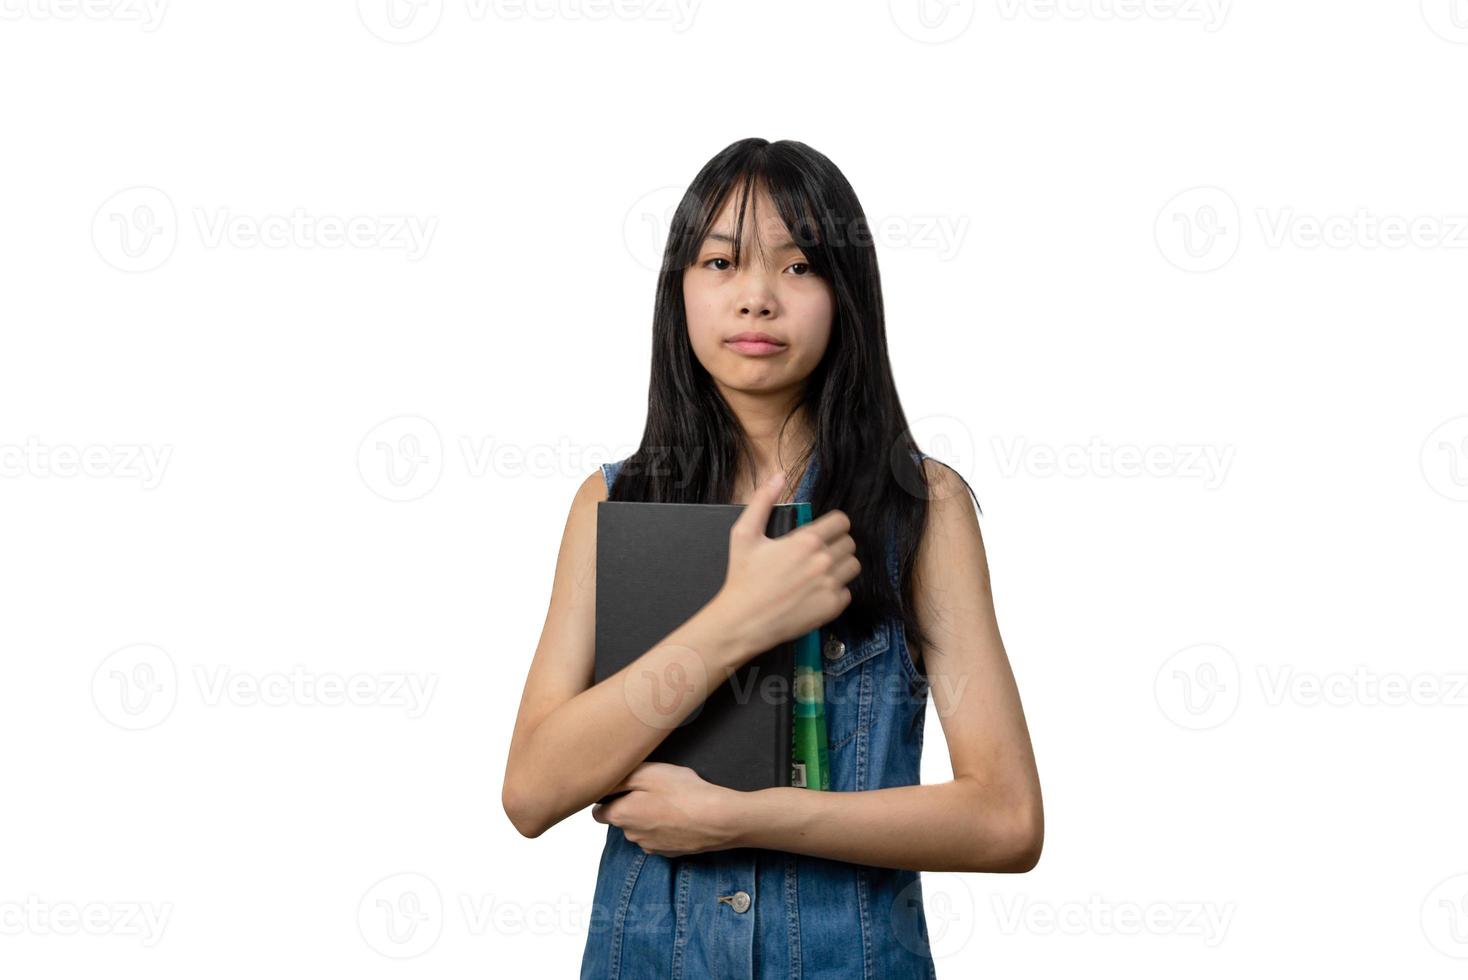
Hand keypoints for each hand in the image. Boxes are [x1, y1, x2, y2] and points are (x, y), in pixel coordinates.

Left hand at [590, 762, 743, 857]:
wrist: (718, 820)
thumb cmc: (683, 794)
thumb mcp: (647, 773)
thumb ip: (620, 778)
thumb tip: (604, 782)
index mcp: (621, 816)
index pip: (597, 812)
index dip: (607, 797)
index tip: (622, 786)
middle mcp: (631, 836)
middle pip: (621, 819)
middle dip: (631, 804)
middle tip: (652, 788)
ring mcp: (651, 847)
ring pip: (642, 828)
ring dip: (650, 816)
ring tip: (671, 800)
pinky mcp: (670, 852)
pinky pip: (660, 837)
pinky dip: (666, 827)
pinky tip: (681, 815)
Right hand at [713, 469, 859, 657]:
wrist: (742, 621)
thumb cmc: (742, 578)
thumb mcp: (744, 534)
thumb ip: (762, 501)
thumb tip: (777, 477)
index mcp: (806, 541)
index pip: (842, 522)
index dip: (833, 524)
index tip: (824, 531)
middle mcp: (823, 562)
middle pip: (849, 543)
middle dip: (836, 544)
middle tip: (818, 552)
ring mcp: (829, 586)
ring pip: (853, 566)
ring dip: (840, 566)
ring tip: (820, 571)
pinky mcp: (831, 608)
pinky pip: (847, 592)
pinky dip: (835, 591)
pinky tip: (816, 591)